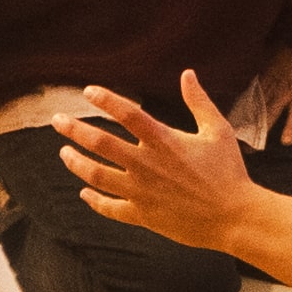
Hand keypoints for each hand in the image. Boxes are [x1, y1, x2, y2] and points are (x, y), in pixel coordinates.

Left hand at [55, 72, 257, 252]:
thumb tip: (187, 74)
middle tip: (57, 120)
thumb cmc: (229, 172)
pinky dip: (94, 200)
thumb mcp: (218, 130)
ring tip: (64, 153)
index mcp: (165, 141)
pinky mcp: (143, 216)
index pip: (127, 114)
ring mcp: (142, 192)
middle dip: (74, 130)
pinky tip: (84, 192)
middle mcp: (147, 165)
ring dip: (76, 163)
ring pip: (97, 175)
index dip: (105, 99)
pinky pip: (110, 208)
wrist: (235, 218)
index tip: (88, 91)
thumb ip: (199, 102)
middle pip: (100, 143)